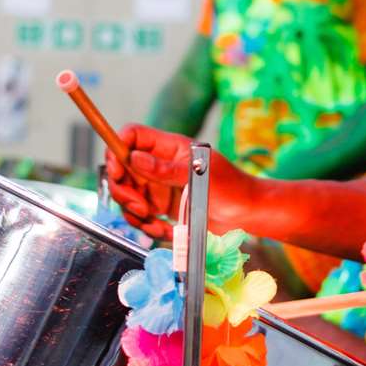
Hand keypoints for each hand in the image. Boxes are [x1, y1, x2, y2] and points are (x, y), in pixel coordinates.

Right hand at [106, 125, 248, 239]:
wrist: (247, 215)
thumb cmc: (232, 188)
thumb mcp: (198, 175)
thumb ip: (165, 169)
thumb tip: (134, 158)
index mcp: (169, 148)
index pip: (133, 136)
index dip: (118, 149)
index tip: (117, 171)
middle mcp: (160, 166)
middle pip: (122, 170)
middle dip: (123, 190)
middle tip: (139, 207)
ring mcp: (160, 187)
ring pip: (128, 195)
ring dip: (133, 212)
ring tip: (153, 222)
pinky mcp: (164, 208)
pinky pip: (142, 216)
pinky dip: (147, 225)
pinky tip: (163, 230)